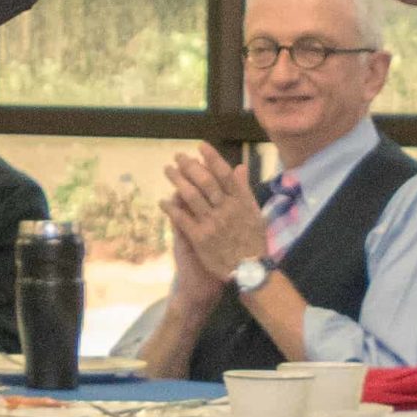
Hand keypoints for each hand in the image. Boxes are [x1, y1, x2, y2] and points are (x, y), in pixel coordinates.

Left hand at [162, 144, 267, 283]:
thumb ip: (244, 189)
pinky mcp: (200, 238)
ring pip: (191, 196)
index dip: (211, 157)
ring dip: (176, 180)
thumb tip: (240, 167)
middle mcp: (226, 208)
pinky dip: (171, 208)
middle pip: (204, 181)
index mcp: (240, 201)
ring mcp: (212, 223)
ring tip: (167, 170)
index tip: (200, 146)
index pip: (224, 173)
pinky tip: (163, 201)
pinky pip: (182, 218)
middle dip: (189, 165)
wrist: (249, 270)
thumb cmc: (253, 240)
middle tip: (178, 156)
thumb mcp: (254, 212)